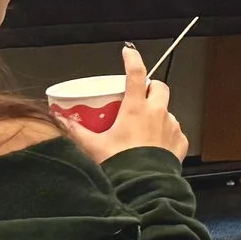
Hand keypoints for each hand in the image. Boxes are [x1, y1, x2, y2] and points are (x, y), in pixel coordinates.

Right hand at [63, 44, 188, 162]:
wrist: (143, 187)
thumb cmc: (120, 165)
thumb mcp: (93, 147)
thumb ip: (76, 131)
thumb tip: (60, 118)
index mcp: (136, 108)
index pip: (136, 74)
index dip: (132, 60)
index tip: (128, 52)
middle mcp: (158, 112)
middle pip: (159, 87)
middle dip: (150, 87)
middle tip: (137, 96)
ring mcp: (172, 126)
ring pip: (167, 110)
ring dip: (157, 113)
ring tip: (142, 128)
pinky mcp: (180, 141)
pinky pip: (174, 131)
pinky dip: (165, 134)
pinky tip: (154, 145)